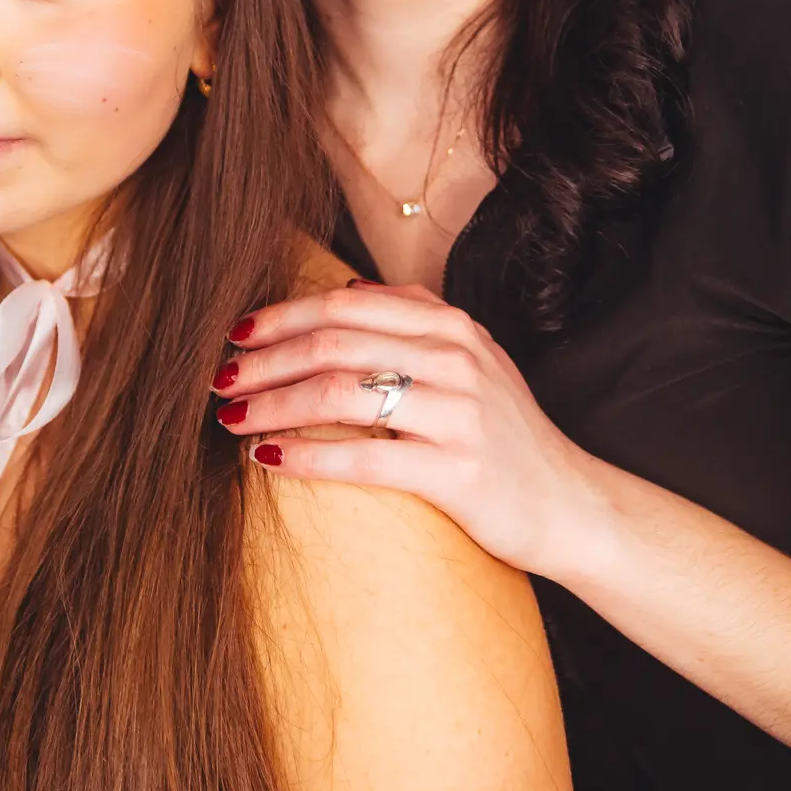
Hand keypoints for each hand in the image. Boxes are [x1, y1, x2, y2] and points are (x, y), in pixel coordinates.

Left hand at [216, 281, 607, 578]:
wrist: (570, 505)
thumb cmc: (505, 436)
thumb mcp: (473, 360)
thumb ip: (417, 318)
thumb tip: (347, 285)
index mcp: (450, 326)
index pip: (346, 303)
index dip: (282, 315)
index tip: (236, 334)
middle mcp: (455, 358)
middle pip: (334, 342)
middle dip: (266, 360)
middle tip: (219, 380)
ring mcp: (458, 412)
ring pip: (340, 392)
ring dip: (273, 404)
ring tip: (232, 419)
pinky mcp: (456, 471)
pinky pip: (364, 456)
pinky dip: (307, 455)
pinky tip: (269, 458)